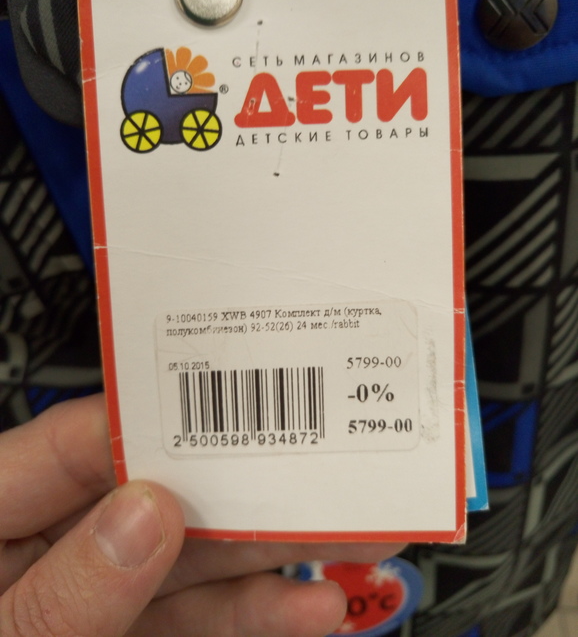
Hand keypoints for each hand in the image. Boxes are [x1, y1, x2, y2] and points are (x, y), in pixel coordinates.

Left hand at [0, 394, 403, 636]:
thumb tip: (145, 515)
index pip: (78, 441)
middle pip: (149, 498)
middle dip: (237, 492)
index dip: (161, 422)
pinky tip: (297, 613)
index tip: (243, 410)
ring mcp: (83, 595)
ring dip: (261, 562)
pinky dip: (241, 618)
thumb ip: (59, 595)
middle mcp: (38, 544)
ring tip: (337, 548)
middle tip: (318, 480)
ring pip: (180, 564)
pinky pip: (182, 622)